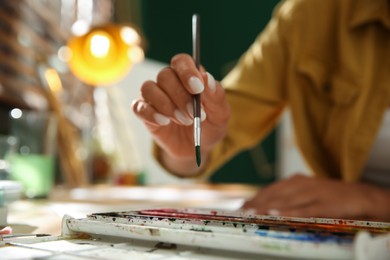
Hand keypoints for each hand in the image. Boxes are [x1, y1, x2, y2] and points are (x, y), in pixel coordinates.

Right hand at [132, 54, 229, 173]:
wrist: (197, 148)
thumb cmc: (209, 126)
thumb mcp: (221, 113)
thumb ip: (216, 95)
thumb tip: (206, 78)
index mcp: (188, 76)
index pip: (181, 61)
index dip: (187, 71)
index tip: (197, 89)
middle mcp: (169, 82)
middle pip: (165, 75)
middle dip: (180, 96)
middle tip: (193, 114)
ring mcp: (155, 97)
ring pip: (149, 88)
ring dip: (166, 105)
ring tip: (183, 121)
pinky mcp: (145, 113)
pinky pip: (138, 107)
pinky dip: (150, 113)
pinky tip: (164, 122)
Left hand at [242, 174, 389, 220]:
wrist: (358, 195)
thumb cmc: (328, 195)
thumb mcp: (305, 191)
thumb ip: (287, 196)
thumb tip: (266, 205)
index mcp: (296, 181)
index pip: (271, 189)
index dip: (256, 197)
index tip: (242, 205)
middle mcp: (302, 184)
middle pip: (275, 194)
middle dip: (257, 203)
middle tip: (242, 211)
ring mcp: (313, 193)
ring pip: (286, 201)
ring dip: (268, 207)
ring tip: (253, 212)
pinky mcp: (324, 204)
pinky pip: (305, 209)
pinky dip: (290, 211)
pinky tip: (278, 214)